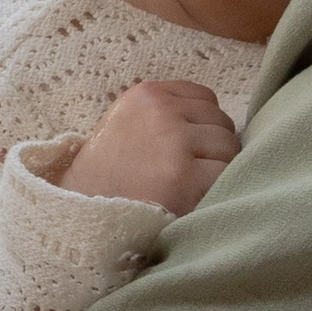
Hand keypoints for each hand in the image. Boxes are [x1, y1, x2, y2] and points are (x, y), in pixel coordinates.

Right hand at [56, 79, 238, 215]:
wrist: (82, 215)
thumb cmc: (107, 176)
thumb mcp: (126, 125)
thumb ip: (164, 115)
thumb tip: (213, 123)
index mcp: (147, 95)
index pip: (204, 98)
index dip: (202, 126)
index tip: (188, 149)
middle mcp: (162, 111)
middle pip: (220, 122)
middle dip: (212, 148)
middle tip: (189, 175)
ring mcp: (175, 142)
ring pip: (229, 147)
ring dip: (218, 170)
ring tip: (191, 189)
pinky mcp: (185, 176)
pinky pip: (226, 175)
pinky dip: (217, 191)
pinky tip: (194, 202)